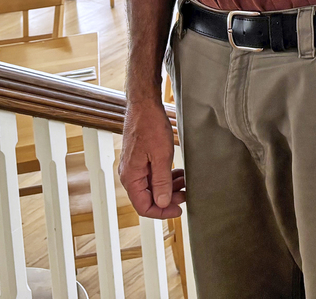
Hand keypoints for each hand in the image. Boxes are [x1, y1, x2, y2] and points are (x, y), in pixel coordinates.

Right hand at [118, 98, 184, 219]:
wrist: (144, 104)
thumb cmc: (149, 126)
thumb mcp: (161, 156)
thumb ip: (161, 182)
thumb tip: (162, 203)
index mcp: (131, 177)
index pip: (143, 206)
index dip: (162, 212)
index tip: (178, 209)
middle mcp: (129, 174)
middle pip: (148, 198)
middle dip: (168, 198)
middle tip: (185, 195)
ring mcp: (134, 166)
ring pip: (151, 186)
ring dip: (168, 187)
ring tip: (185, 183)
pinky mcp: (140, 158)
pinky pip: (152, 174)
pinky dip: (165, 177)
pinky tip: (178, 173)